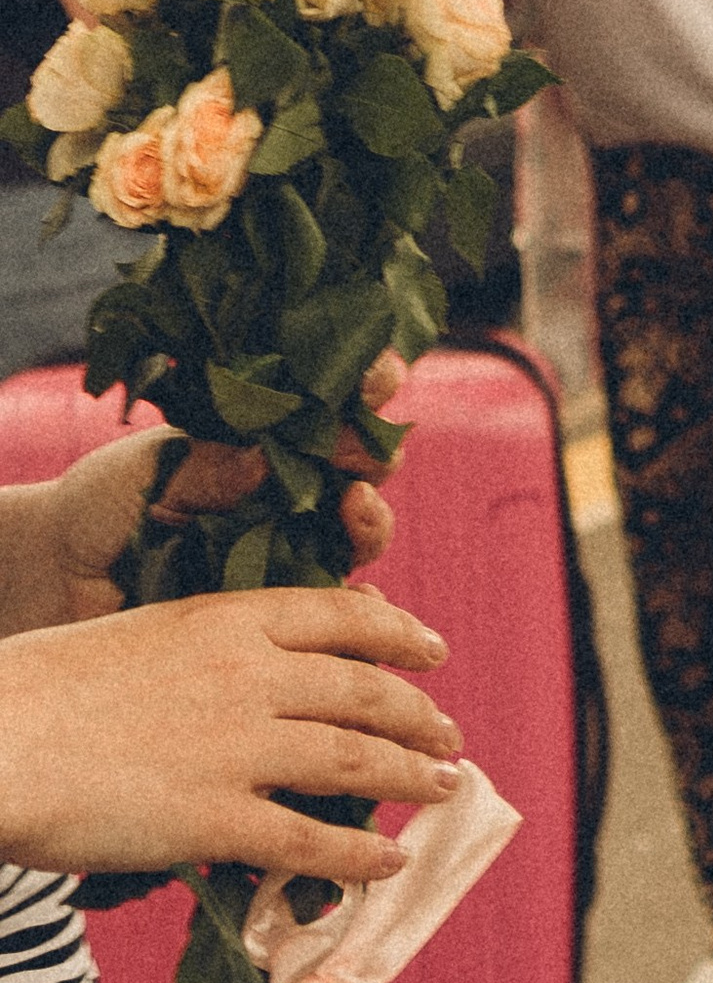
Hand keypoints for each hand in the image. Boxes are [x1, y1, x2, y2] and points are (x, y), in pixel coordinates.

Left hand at [0, 353, 409, 642]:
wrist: (64, 575)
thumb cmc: (106, 502)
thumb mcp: (151, 470)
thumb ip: (207, 466)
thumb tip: (265, 458)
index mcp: (268, 435)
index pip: (334, 401)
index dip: (366, 382)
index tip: (377, 373)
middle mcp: (292, 486)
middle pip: (365, 463)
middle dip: (376, 447)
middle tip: (363, 444)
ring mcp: (292, 546)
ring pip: (359, 532)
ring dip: (371, 518)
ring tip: (354, 505)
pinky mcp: (280, 606)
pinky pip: (332, 609)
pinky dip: (359, 608)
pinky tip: (363, 598)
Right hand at [0, 587, 459, 880]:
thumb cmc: (42, 689)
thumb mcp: (140, 638)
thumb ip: (204, 658)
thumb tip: (251, 693)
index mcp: (225, 618)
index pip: (340, 615)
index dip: (397, 633)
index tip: (433, 651)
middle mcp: (247, 675)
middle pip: (361, 691)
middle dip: (416, 715)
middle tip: (449, 736)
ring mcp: (236, 746)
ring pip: (353, 760)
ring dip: (409, 777)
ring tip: (443, 789)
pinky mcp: (213, 818)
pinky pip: (307, 841)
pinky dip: (356, 855)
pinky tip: (387, 863)